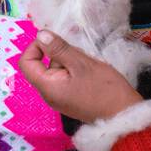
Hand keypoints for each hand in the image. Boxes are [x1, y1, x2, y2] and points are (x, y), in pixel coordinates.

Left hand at [18, 30, 142, 123]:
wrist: (124, 115)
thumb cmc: (104, 89)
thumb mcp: (82, 64)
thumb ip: (59, 49)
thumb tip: (40, 35)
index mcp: (47, 87)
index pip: (26, 63)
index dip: (35, 47)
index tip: (54, 39)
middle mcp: (49, 94)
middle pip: (42, 65)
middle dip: (58, 53)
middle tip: (78, 51)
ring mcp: (61, 97)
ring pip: (56, 70)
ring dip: (69, 60)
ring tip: (88, 62)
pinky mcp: (71, 97)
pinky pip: (66, 77)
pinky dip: (75, 68)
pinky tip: (90, 69)